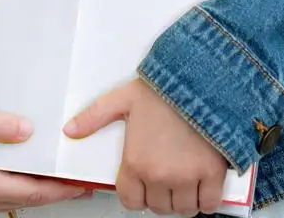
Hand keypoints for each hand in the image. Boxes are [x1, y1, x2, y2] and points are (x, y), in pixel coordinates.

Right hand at [0, 108, 86, 213]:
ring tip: (63, 176)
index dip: (60, 189)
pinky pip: (6, 191)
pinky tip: (33, 171)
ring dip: (41, 188)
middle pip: (29, 198)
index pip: (33, 192)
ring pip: (17, 197)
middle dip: (56, 191)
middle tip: (82, 182)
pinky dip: (25, 184)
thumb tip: (27, 129)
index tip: (82, 184)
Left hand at [64, 79, 227, 215]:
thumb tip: (71, 129)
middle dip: (160, 195)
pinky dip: (206, 200)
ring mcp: (186, 177)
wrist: (198, 78)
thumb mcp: (122, 99)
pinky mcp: (212, 174)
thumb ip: (94, 117)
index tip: (143, 184)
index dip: (136, 193)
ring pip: (183, 209)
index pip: (131, 200)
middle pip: (158, 206)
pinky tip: (203, 186)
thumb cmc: (164, 87)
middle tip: (164, 177)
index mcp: (136, 161)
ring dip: (182, 199)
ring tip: (182, 181)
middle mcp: (159, 175)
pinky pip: (209, 205)